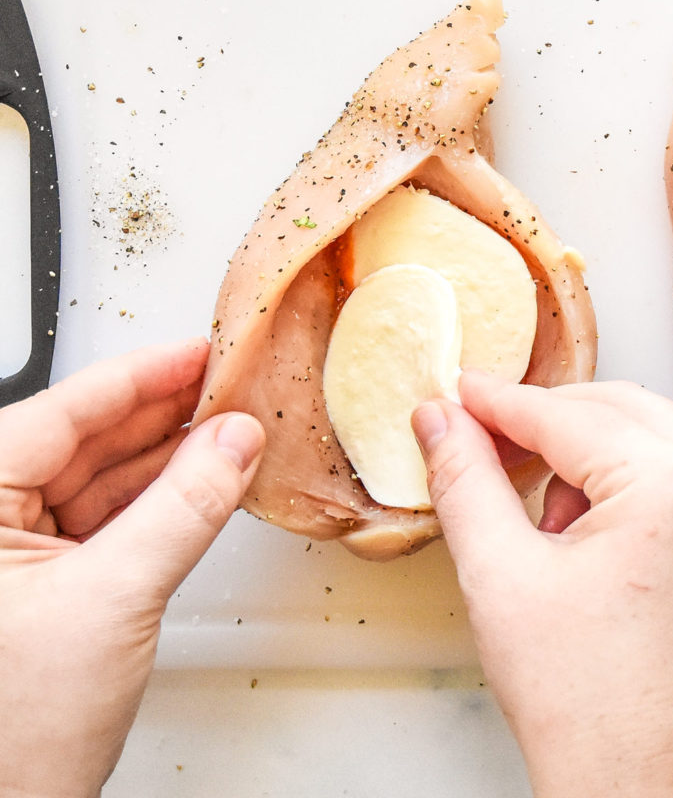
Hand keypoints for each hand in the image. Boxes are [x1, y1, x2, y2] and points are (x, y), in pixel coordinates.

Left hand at [0, 339, 264, 797]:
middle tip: (227, 384)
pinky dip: (160, 500)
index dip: (142, 374)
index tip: (198, 350)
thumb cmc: (11, 739)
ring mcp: (14, 551)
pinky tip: (203, 480)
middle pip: (85, 438)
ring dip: (168, 457)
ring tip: (228, 429)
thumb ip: (184, 509)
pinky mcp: (47, 580)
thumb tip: (233, 442)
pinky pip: (110, 518)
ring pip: (101, 477)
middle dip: (163, 413)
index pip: (64, 411)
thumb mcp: (113, 600)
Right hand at [412, 373, 672, 797]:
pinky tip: (588, 535)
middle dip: (543, 422)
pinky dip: (625, 479)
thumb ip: (463, 476)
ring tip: (547, 530)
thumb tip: (437, 416)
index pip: (568, 416)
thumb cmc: (579, 699)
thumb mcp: (498, 572)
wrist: (641, 783)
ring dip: (584, 453)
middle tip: (481, 438)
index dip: (499, 402)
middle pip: (615, 410)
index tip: (457, 391)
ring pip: (647, 434)